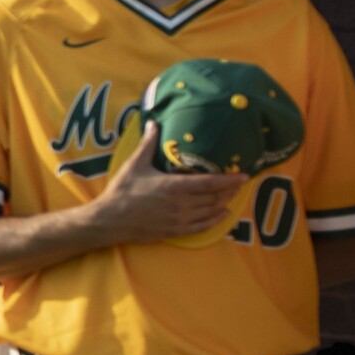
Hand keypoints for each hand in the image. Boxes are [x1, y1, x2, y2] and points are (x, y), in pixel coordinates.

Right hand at [89, 123, 247, 243]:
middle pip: (215, 197)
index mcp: (174, 186)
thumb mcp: (135, 165)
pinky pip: (202, 226)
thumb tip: (153, 123)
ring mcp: (180, 219)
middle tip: (240, 183)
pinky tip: (223, 215)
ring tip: (233, 195)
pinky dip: (216, 220)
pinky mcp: (176, 230)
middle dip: (230, 190)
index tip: (244, 175)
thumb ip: (148, 144)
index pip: (211, 182)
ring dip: (225, 202)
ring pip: (211, 210)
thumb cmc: (122, 191)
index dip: (229, 179)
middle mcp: (182, 204)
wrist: (110, 220)